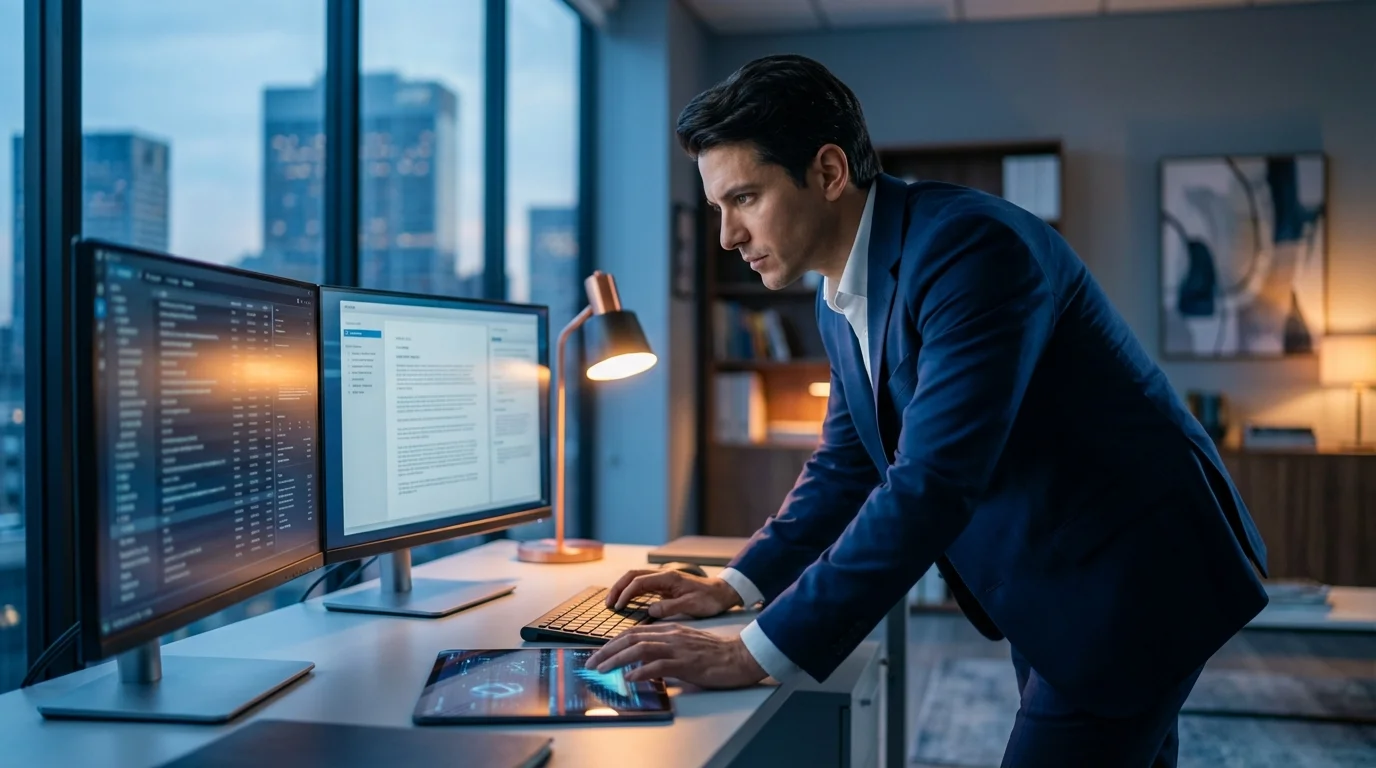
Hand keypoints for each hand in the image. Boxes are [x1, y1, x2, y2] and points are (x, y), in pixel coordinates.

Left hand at [585, 625, 766, 688]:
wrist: (740, 656)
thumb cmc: (715, 653)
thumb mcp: (686, 645)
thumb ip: (665, 648)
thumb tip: (643, 660)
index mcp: (669, 630)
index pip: (634, 632)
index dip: (613, 642)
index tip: (599, 653)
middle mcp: (670, 635)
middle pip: (631, 638)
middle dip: (607, 650)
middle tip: (591, 663)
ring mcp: (678, 648)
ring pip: (640, 649)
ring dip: (617, 659)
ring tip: (602, 669)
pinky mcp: (686, 663)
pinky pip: (659, 665)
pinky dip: (641, 671)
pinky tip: (630, 677)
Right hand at [604, 569, 742, 618]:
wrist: (722, 593)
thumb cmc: (709, 599)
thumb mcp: (691, 605)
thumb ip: (670, 607)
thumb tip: (650, 610)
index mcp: (668, 577)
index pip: (639, 582)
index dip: (625, 593)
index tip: (617, 606)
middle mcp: (663, 576)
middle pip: (633, 576)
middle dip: (618, 588)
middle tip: (608, 604)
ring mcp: (663, 580)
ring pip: (636, 580)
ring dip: (622, 589)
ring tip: (612, 604)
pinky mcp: (664, 587)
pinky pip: (642, 587)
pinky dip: (631, 593)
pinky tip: (626, 603)